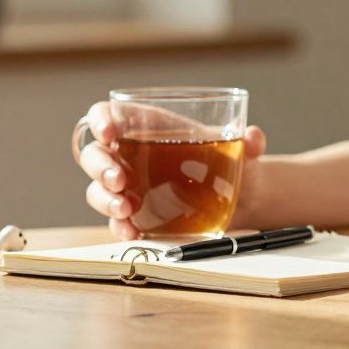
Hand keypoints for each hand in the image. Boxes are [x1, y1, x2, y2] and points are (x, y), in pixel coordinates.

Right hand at [74, 101, 266, 240]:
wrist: (240, 196)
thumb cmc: (230, 161)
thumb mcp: (241, 148)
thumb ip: (249, 141)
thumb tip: (253, 137)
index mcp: (147, 126)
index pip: (108, 115)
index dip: (101, 120)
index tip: (108, 132)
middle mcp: (130, 155)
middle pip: (95, 154)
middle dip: (101, 167)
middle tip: (120, 180)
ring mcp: (129, 186)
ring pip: (98, 189)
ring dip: (105, 199)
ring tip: (126, 210)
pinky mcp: (135, 214)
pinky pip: (115, 220)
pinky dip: (119, 227)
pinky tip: (131, 233)